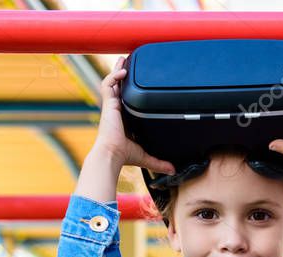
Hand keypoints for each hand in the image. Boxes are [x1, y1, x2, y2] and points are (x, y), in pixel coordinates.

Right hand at [90, 56, 174, 174]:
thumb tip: (173, 171)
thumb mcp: (146, 157)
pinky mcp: (108, 104)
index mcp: (123, 118)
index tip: (135, 82)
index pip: (124, 99)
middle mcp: (116, 110)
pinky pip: (108, 85)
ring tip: (124, 59)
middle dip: (121, 74)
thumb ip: (160, 162)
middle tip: (128, 62)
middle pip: (117, 87)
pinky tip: (123, 71)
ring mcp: (111, 106)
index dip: (127, 90)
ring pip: (111, 83)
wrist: (113, 154)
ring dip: (117, 70)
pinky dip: (114, 77)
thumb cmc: (125, 156)